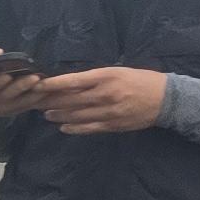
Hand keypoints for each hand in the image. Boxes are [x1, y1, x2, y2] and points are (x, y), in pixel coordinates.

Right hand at [0, 49, 43, 117]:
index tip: (7, 75)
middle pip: (5, 96)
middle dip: (20, 87)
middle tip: (34, 77)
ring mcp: (1, 109)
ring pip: (18, 103)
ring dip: (32, 94)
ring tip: (44, 83)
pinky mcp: (13, 112)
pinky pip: (26, 107)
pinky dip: (37, 100)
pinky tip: (48, 91)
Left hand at [35, 65, 169, 133]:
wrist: (165, 98)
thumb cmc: (139, 80)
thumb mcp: (117, 71)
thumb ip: (94, 78)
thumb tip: (69, 82)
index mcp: (105, 77)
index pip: (72, 80)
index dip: (52, 84)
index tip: (36, 84)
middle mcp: (104, 94)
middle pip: (70, 99)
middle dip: (49, 101)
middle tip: (34, 101)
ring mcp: (108, 111)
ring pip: (76, 115)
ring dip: (58, 115)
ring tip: (45, 114)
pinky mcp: (112, 125)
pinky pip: (88, 128)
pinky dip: (74, 128)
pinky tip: (63, 127)